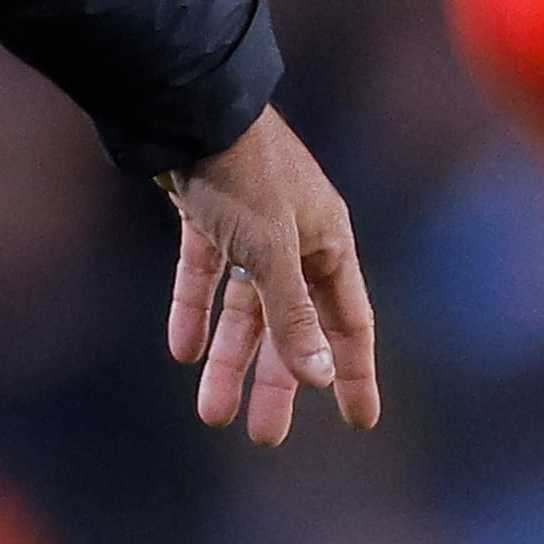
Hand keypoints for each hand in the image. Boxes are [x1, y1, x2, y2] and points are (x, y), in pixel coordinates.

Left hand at [159, 107, 378, 446]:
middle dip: (277, 381)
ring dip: (229, 358)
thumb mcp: (272, 250)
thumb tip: (324, 376)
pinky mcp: (207, 213)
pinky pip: (205, 274)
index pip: (349, 320)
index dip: (354, 370)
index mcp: (328, 241)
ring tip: (211, 413)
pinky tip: (182, 351)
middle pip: (290, 325)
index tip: (360, 421)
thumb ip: (294, 315)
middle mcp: (295, 236)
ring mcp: (249, 225)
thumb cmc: (242, 173)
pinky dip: (194, 310)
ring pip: (242, 306)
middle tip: (263, 436)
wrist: (187, 106)